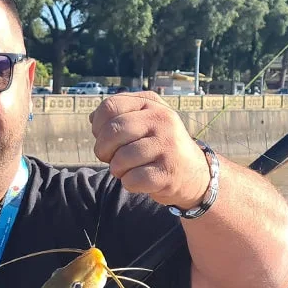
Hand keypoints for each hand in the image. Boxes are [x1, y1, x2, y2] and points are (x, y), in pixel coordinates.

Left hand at [89, 92, 210, 209]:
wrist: (194, 173)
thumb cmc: (159, 146)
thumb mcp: (144, 121)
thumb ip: (119, 115)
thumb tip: (92, 118)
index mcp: (151, 104)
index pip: (110, 106)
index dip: (98, 126)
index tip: (104, 137)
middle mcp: (162, 120)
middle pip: (112, 132)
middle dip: (103, 150)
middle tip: (110, 158)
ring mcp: (167, 145)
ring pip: (120, 159)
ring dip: (117, 170)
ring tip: (129, 169)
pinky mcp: (168, 172)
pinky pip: (131, 180)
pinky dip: (129, 184)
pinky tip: (140, 180)